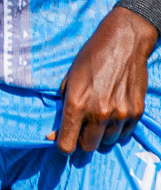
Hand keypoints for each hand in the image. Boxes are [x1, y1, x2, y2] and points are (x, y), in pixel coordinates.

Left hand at [51, 7, 155, 152]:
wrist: (123, 43)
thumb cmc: (90, 58)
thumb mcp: (69, 80)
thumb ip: (62, 108)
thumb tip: (52, 135)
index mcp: (77, 104)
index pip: (67, 144)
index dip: (63, 146)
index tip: (63, 142)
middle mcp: (99, 113)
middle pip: (88, 147)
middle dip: (82, 140)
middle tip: (81, 128)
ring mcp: (120, 114)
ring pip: (107, 142)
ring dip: (101, 135)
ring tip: (98, 116)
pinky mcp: (136, 112)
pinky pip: (123, 134)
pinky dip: (117, 129)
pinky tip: (112, 113)